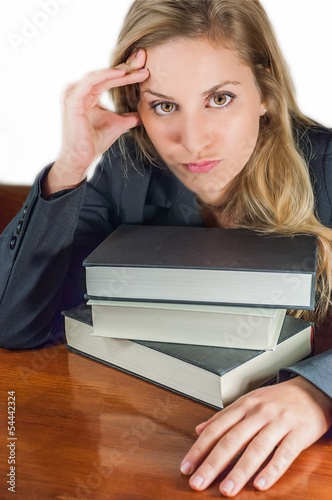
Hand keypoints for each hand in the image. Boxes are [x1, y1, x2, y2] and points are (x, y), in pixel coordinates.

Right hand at [43, 50, 148, 195]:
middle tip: (143, 60)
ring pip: (100, 75)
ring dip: (119, 70)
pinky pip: (91, 81)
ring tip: (137, 67)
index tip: (145, 69)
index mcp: (87, 94)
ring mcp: (73, 93)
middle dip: (126, 67)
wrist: (81, 158)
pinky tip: (121, 73)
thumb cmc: (95, 141)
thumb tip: (144, 113)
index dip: (127, 73)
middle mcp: (78, 90)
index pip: (109, 79)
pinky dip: (106, 75)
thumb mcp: (117, 125)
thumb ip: (129, 116)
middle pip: (105, 74)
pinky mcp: (73, 99)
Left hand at [180, 376, 331, 495]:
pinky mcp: (298, 434)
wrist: (311, 391)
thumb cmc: (277, 399)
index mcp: (243, 405)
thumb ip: (224, 416)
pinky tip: (260, 484)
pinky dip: (271, 470)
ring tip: (226, 490)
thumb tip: (199, 429)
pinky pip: (284, 454)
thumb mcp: (248, 401)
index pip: (216, 429)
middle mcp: (258, 413)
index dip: (200, 449)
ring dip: (239, 471)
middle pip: (231, 440)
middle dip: (213, 464)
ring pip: (256, 448)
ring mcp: (278, 422)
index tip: (187, 467)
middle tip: (198, 483)